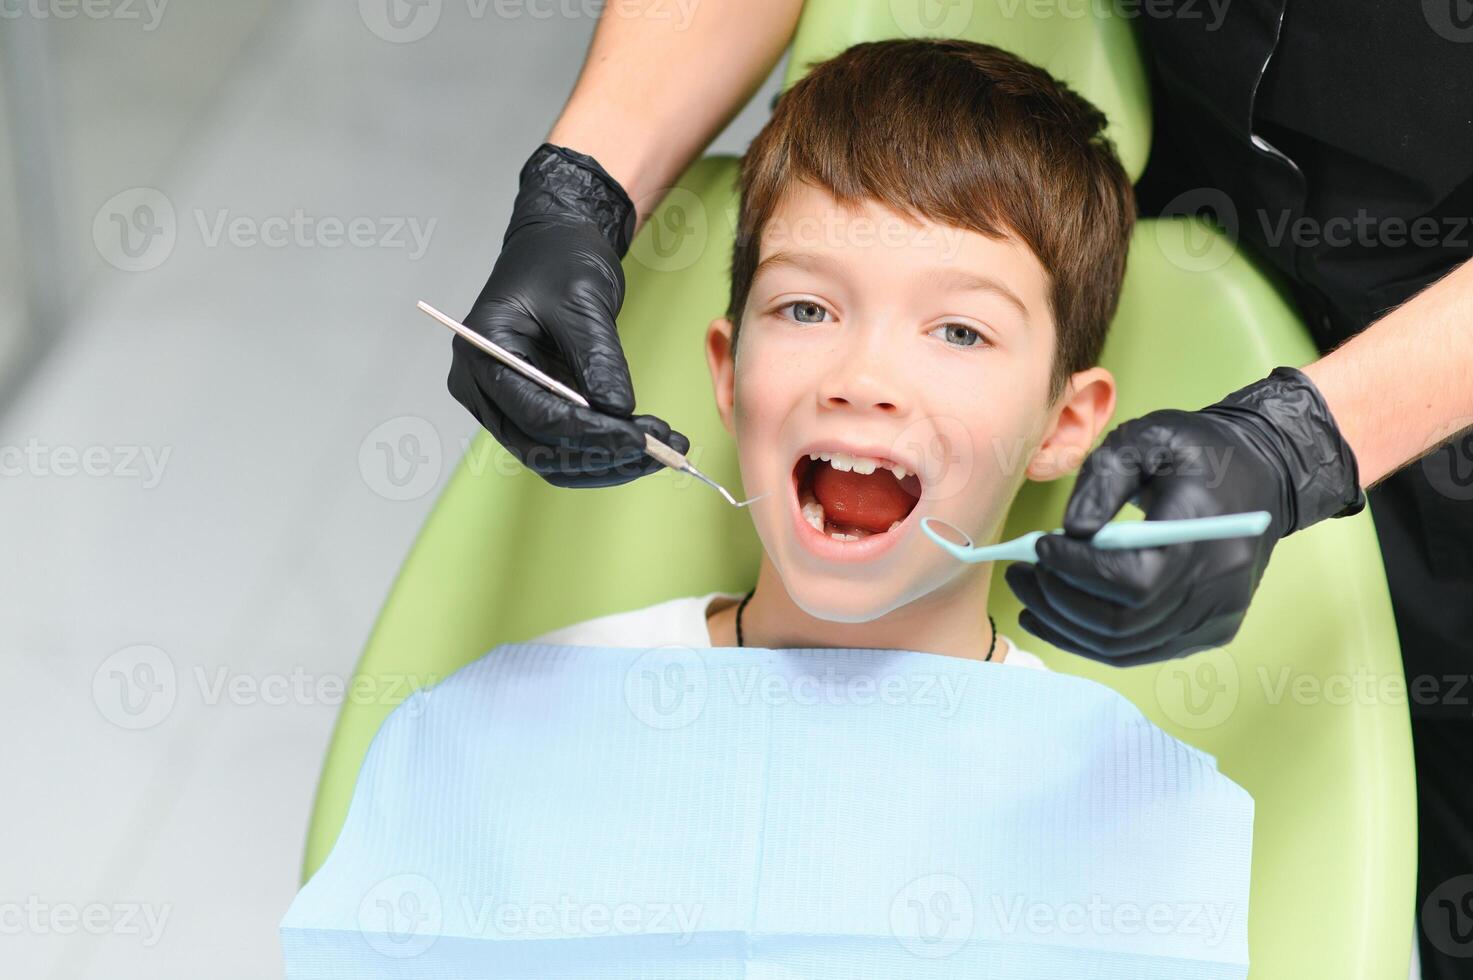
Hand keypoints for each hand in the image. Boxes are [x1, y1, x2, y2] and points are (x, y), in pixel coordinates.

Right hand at [447, 143, 689, 487]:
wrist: (556, 242)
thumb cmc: (559, 259)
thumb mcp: (583, 301)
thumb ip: (599, 360)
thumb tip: (620, 414)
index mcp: (482, 354)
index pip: (535, 415)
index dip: (590, 434)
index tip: (639, 439)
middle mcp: (482, 388)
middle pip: (540, 447)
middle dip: (604, 454)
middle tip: (661, 449)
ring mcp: (503, 403)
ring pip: (554, 457)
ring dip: (609, 462)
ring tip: (664, 449)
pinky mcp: (530, 408)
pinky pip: (564, 445)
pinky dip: (604, 450)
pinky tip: (646, 443)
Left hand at [1005, 366, 1366, 665]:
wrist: (1262, 473)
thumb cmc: (1198, 451)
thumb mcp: (1146, 437)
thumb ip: (1103, 480)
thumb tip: (1071, 532)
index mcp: (1204, 535)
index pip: (1132, 580)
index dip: (1077, 571)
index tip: (1037, 548)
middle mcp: (1217, 587)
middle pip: (1123, 622)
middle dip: (1059, 601)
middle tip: (1020, 573)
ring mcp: (1216, 617)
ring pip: (1124, 646)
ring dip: (1065, 625)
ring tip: (1029, 593)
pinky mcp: (1209, 632)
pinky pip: (1138, 650)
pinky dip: (1089, 639)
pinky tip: (1054, 617)